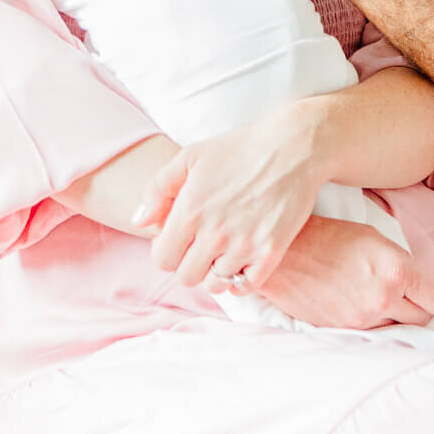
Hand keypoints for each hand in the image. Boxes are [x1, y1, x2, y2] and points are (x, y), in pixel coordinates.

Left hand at [134, 98, 335, 291]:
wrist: (294, 147)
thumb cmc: (240, 148)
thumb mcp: (191, 156)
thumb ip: (158, 189)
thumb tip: (139, 222)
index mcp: (190, 211)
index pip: (162, 259)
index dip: (168, 251)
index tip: (182, 239)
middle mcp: (215, 232)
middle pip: (187, 277)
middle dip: (190, 263)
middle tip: (203, 246)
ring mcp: (244, 244)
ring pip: (216, 284)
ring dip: (216, 272)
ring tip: (224, 252)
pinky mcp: (271, 251)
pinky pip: (246, 286)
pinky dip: (241, 280)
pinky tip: (242, 261)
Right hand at [253, 216, 433, 328]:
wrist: (284, 256)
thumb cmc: (329, 238)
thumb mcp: (375, 239)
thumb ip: (402, 264)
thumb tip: (422, 283)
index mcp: (395, 271)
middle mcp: (382, 299)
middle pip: (423, 318)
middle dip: (422, 305)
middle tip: (413, 292)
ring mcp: (362, 320)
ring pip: (397, 327)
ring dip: (397, 314)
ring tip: (381, 294)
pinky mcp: (343, 331)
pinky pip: (372, 332)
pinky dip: (373, 321)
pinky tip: (362, 303)